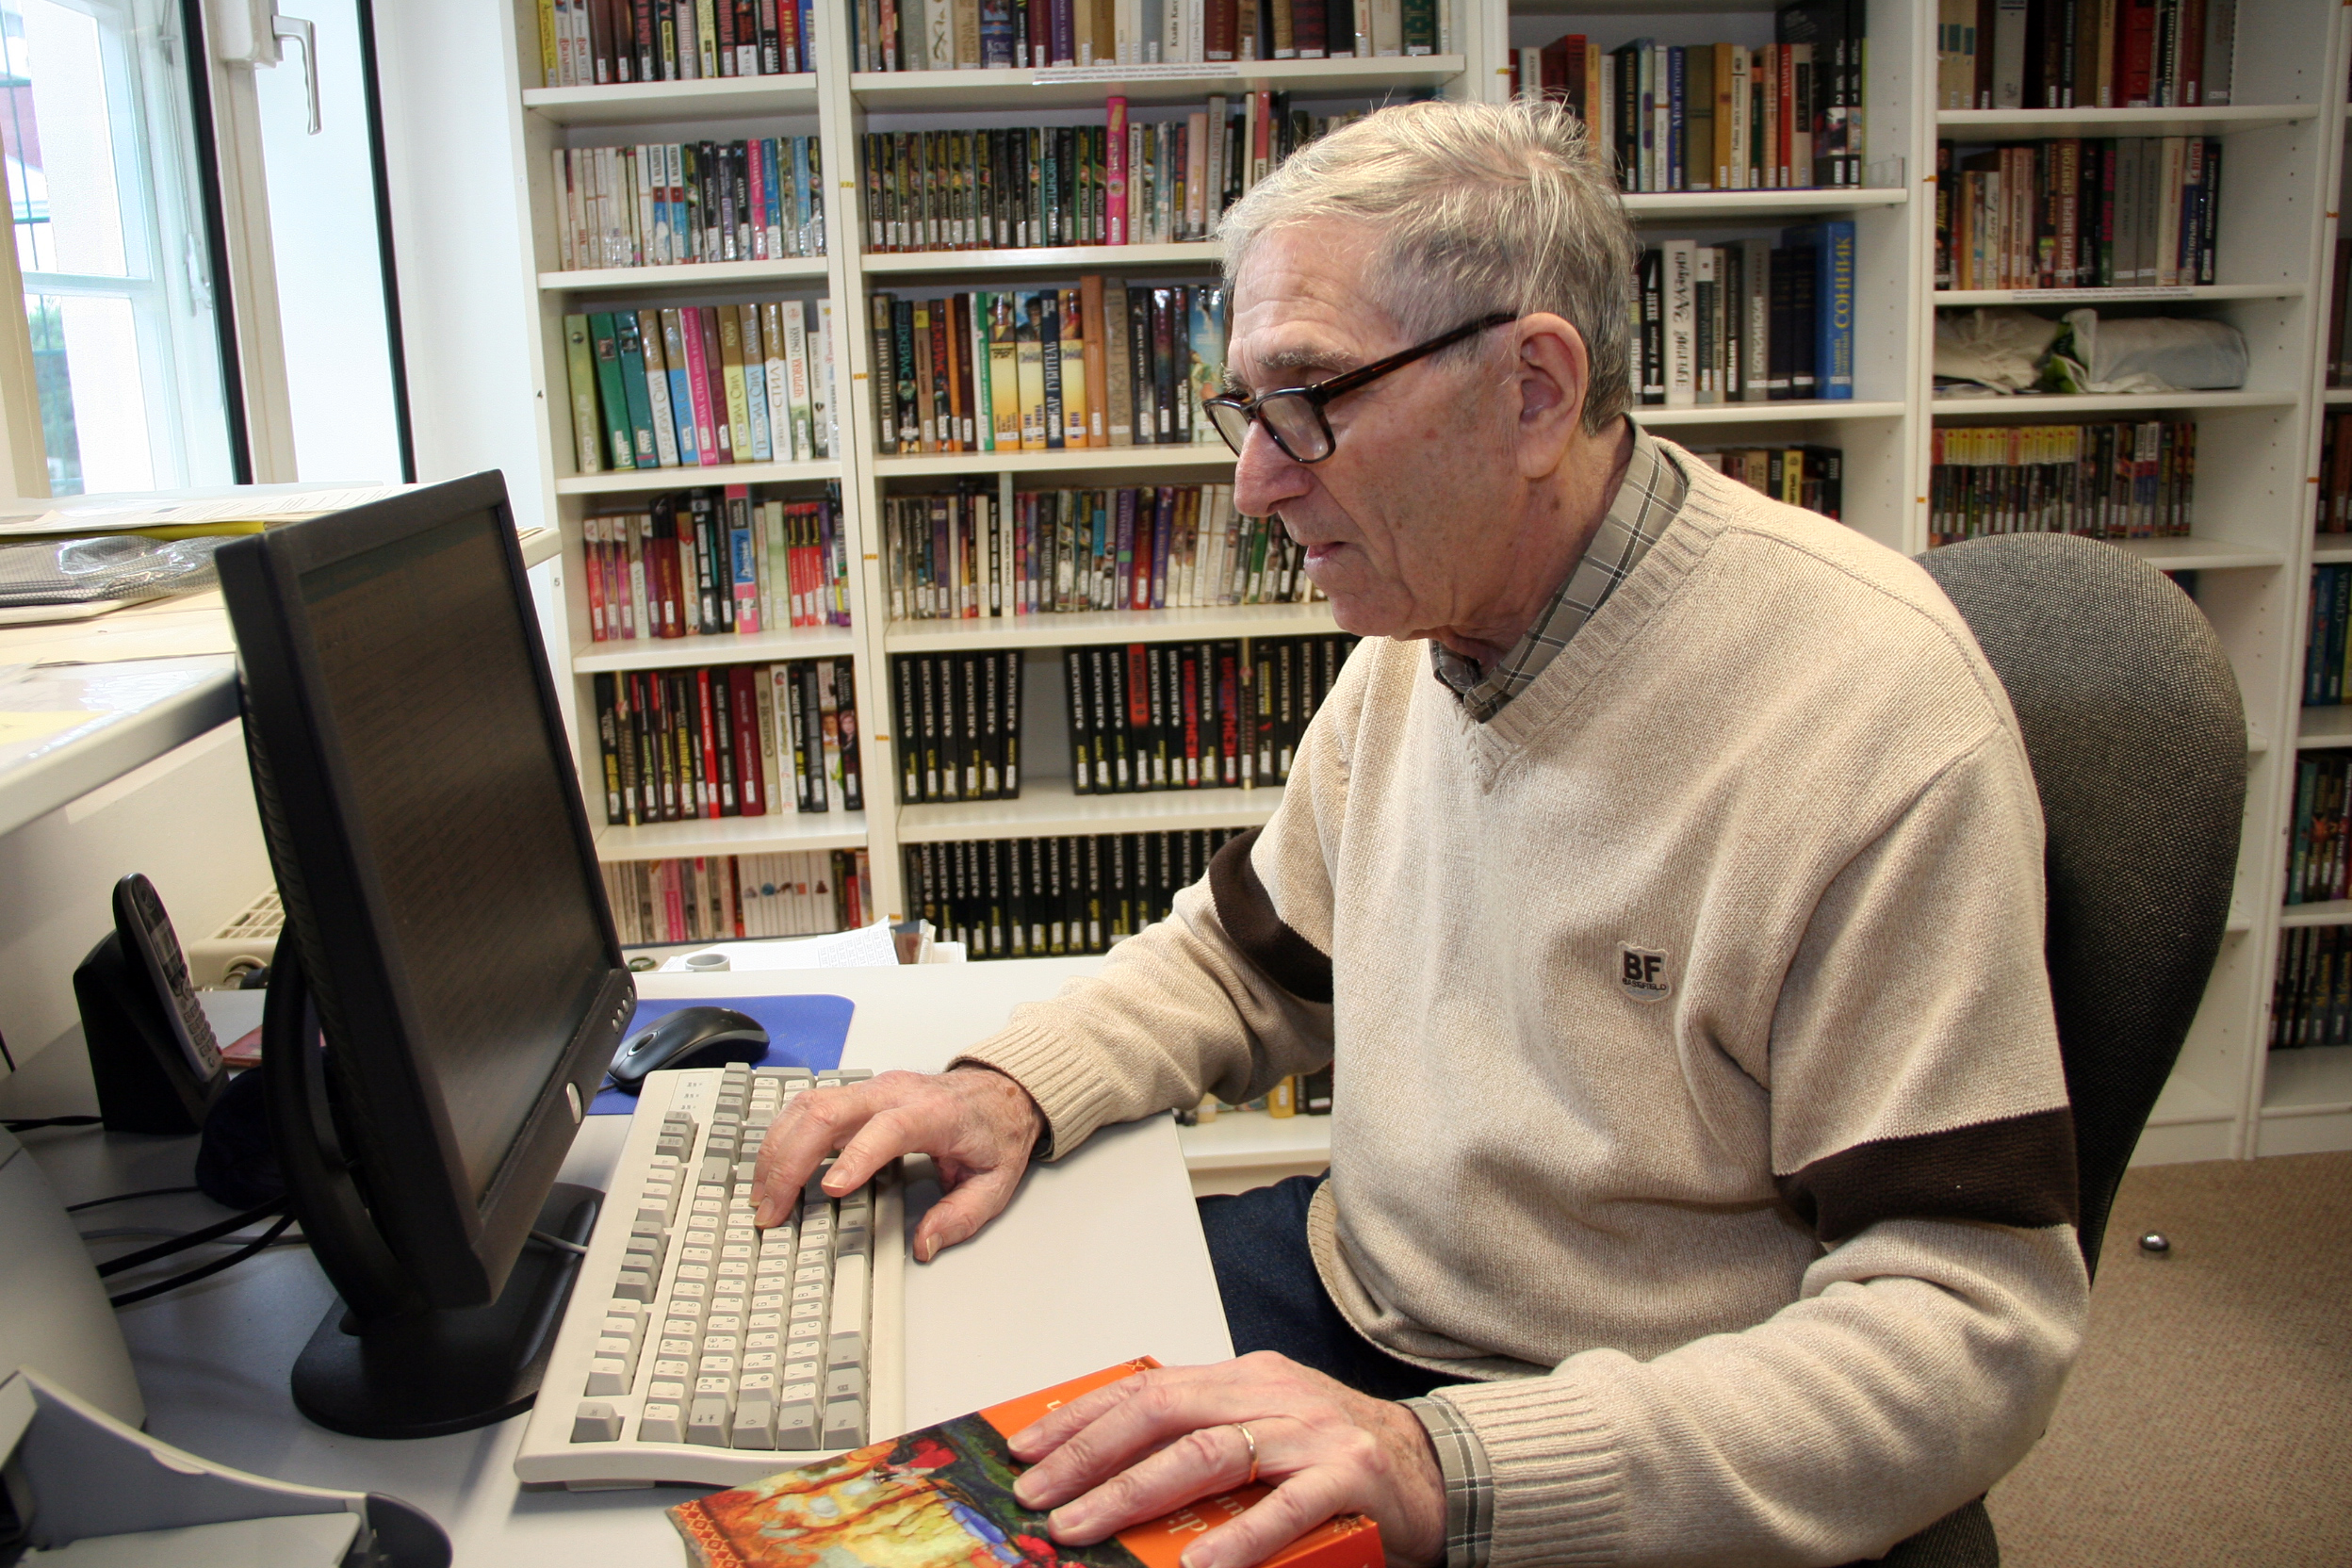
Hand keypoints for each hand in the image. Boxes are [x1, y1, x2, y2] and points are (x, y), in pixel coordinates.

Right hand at [750, 1066, 1042, 1260]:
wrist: (999, 1091)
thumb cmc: (993, 1131)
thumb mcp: (995, 1182)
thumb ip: (962, 1216)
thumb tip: (926, 1244)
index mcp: (933, 1113)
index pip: (887, 1128)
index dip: (855, 1156)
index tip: (830, 1188)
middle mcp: (895, 1093)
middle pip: (829, 1111)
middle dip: (791, 1161)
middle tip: (772, 1208)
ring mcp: (872, 1090)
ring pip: (809, 1105)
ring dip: (778, 1149)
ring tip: (763, 1195)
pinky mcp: (857, 1095)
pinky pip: (808, 1105)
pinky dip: (783, 1136)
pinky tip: (772, 1168)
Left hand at [1006, 1353, 1445, 1567]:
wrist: (1437, 1471)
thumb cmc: (1337, 1458)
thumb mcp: (1263, 1431)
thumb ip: (1203, 1439)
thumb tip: (1111, 1472)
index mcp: (1243, 1379)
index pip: (1145, 1388)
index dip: (1081, 1419)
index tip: (1028, 1451)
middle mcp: (1272, 1394)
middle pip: (1163, 1414)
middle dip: (1090, 1456)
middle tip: (1040, 1498)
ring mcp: (1311, 1434)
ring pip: (1209, 1456)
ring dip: (1135, 1493)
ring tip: (1086, 1528)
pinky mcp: (1349, 1478)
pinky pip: (1286, 1508)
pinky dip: (1239, 1538)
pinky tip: (1198, 1565)